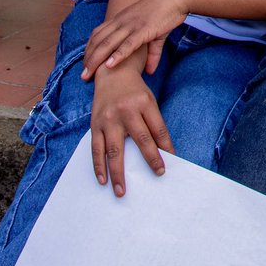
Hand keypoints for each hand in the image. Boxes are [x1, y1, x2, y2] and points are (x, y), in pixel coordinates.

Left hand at [82, 0, 187, 78]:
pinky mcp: (143, 29)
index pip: (98, 33)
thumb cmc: (166, 12)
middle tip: (83, 75)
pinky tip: (109, 65)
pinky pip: (127, 44)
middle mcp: (122, 21)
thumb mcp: (156, 33)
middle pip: (98, 40)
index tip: (85, 63)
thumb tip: (150, 71)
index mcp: (121, 18)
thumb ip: (152, 53)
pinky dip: (117, 55)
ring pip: (108, 43)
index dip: (89, 48)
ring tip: (88, 74)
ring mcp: (131, 25)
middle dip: (88, 59)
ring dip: (96, 60)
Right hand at [91, 66, 174, 195]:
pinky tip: (103, 179)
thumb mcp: (149, 102)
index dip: (166, 147)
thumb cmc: (134, 92)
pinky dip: (99, 166)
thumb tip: (162, 152)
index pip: (158, 129)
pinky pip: (96, 149)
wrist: (112, 74)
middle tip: (158, 174)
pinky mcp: (95, 124)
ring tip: (121, 191)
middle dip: (150, 159)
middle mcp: (126, 110)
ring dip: (117, 173)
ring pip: (114, 150)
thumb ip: (154, 124)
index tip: (171, 163)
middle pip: (141, 140)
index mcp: (144, 103)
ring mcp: (108, 118)